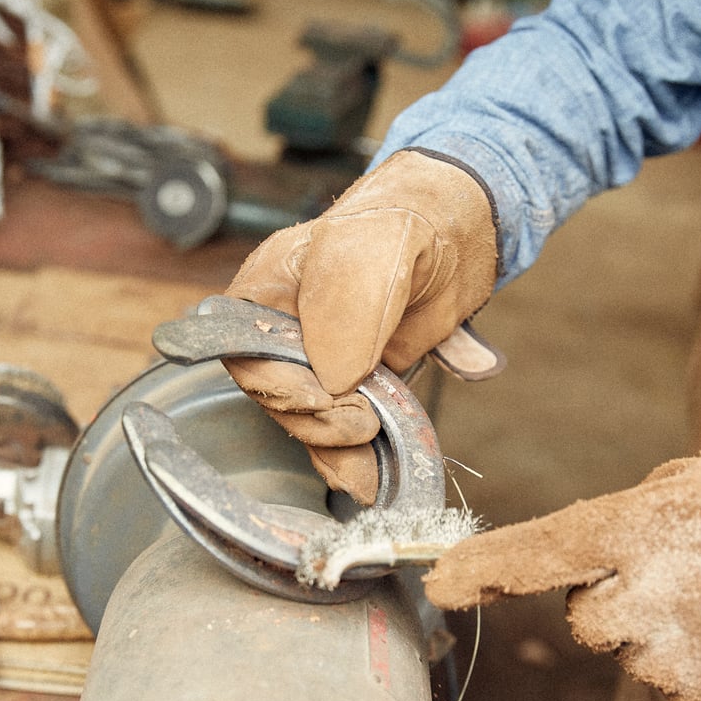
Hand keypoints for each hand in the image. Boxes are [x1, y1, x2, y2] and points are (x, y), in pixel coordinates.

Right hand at [223, 148, 499, 503]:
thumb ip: (345, 308)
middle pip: (277, 399)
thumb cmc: (402, 224)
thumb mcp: (370, 250)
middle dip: (318, 420)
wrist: (456, 233)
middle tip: (365, 418)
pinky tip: (368, 476)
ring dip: (338, 448)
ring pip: (311, 424)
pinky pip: (344, 434)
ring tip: (371, 452)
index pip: (244, 355)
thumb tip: (335, 381)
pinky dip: (355, 460)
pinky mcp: (359, 388)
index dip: (278, 386)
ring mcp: (323, 363)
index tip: (325, 395)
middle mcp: (286, 332)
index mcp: (266, 292)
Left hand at [422, 456, 700, 700]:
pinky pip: (681, 688)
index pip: (536, 550)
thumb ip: (628, 514)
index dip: (482, 567)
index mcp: (638, 529)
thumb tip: (572, 549)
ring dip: (664, 635)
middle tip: (680, 582)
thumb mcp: (691, 488)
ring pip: (635, 654)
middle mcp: (648, 595)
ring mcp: (680, 657)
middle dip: (619, 604)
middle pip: (589, 618)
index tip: (439, 581)